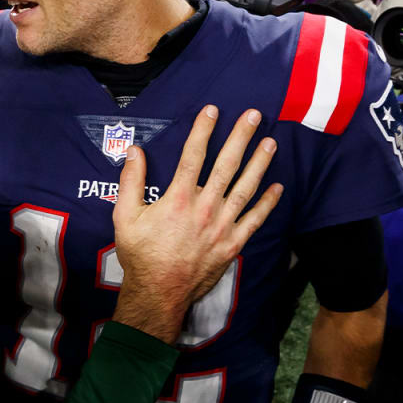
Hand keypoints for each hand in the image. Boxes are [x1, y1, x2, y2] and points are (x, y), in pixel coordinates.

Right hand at [111, 106, 283, 342]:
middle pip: (226, 164)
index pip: (193, 155)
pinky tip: (278, 187)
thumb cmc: (140, 255)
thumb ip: (131, 181)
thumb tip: (134, 151)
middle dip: (241, 137)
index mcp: (178, 198)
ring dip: (259, 163)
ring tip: (271, 142)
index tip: (212, 110)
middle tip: (253, 115)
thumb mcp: (124, 216)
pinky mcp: (232, 244)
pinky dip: (267, 203)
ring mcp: (222, 226)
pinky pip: (255, 220)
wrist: (158, 292)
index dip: (203, 130)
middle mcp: (205, 207)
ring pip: (246, 188)